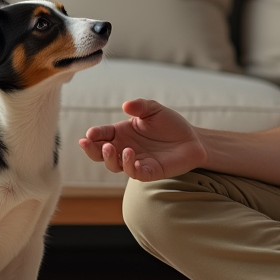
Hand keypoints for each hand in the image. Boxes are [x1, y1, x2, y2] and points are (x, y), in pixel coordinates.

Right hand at [79, 98, 205, 180]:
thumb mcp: (154, 109)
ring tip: (113, 148)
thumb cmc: (170, 124)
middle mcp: (124, 148)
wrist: (192, 139)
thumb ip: (141, 106)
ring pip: (114, 165)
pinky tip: (130, 158)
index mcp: (122, 133)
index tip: (90, 134)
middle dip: (92, 150)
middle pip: (100, 153)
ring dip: (110, 158)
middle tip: (87, 143)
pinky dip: (130, 167)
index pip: (102, 134)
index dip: (94, 135)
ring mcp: (135, 161)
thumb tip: (126, 106)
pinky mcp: (149, 172)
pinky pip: (135, 173)